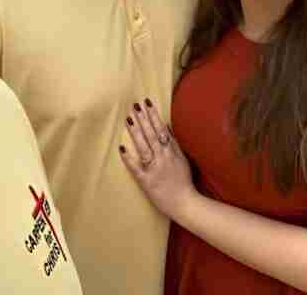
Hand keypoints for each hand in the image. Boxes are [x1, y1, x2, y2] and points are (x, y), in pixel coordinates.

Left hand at [120, 100, 195, 220]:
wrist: (185, 204)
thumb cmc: (184, 181)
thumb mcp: (183, 159)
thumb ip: (173, 143)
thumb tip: (165, 125)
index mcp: (171, 152)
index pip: (161, 129)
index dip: (154, 115)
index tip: (147, 102)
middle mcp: (163, 158)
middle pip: (151, 135)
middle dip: (143, 119)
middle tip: (135, 105)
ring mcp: (154, 169)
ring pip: (144, 147)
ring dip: (136, 132)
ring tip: (128, 119)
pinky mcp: (146, 181)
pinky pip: (136, 168)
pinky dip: (129, 158)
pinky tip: (121, 147)